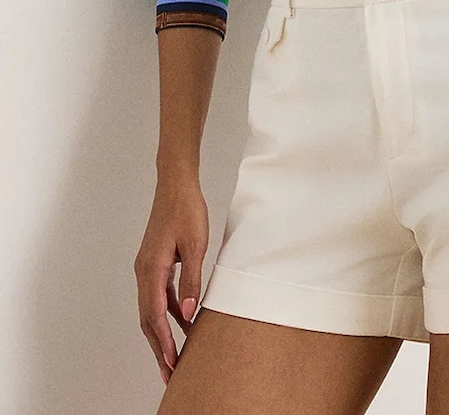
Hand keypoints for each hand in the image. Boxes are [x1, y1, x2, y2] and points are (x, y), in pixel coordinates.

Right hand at [134, 174, 208, 385]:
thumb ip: (191, 281)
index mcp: (151, 269)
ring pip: (152, 309)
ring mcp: (148, 267)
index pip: (155, 315)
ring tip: (174, 356)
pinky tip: (184, 322)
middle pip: (148, 318)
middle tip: (169, 373)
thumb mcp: (195, 246)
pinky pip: (159, 295)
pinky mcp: (155, 262)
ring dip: (162, 333)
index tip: (170, 364)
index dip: (163, 342)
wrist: (176, 184)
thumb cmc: (186, 210)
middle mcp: (144, 271)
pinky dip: (169, 312)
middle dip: (158, 347)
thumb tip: (189, 314)